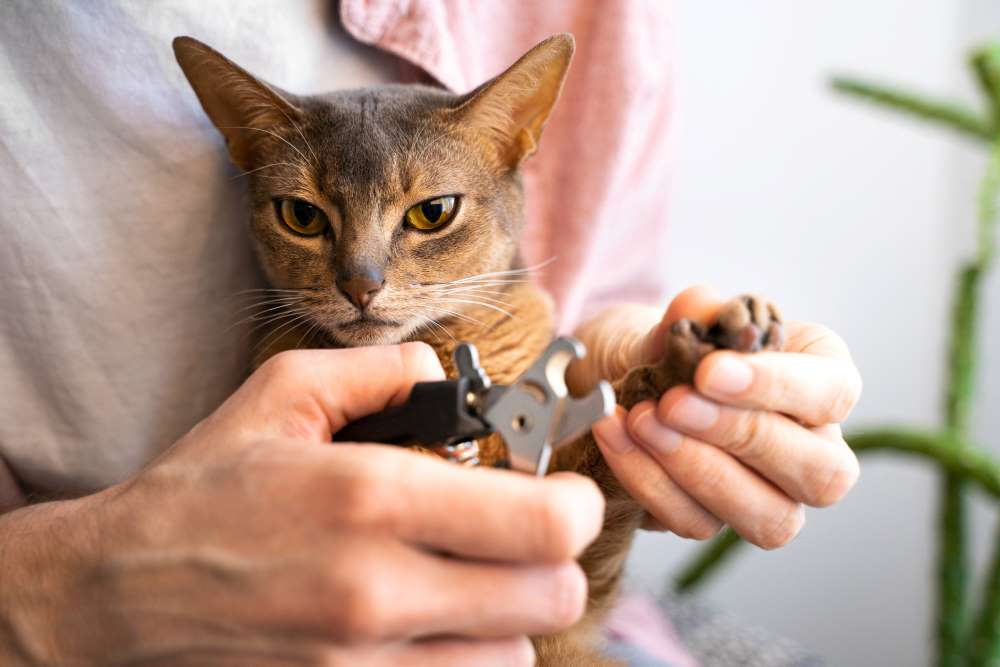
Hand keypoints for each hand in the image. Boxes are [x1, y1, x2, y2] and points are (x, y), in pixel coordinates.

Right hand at [0, 343, 603, 665]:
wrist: (118, 594)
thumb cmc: (202, 489)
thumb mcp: (282, 394)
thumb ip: (383, 371)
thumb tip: (447, 374)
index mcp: (371, 497)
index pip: (545, 525)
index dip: (577, 506)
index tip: (563, 494)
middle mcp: (377, 590)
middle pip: (551, 599)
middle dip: (552, 560)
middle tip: (521, 534)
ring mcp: (363, 664)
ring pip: (514, 655)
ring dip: (509, 614)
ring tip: (465, 579)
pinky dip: (466, 654)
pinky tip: (432, 620)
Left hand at [579, 286, 860, 547]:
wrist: (613, 379)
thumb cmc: (663, 344)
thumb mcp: (671, 318)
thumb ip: (690, 314)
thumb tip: (699, 306)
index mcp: (820, 378)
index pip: (833, 392)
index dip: (777, 386)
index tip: (709, 371)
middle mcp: (812, 447)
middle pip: (821, 472)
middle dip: (742, 436)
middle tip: (671, 403)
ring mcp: (769, 495)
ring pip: (770, 517)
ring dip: (698, 470)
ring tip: (640, 420)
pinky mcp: (715, 521)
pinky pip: (697, 522)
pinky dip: (649, 481)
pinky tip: (614, 436)